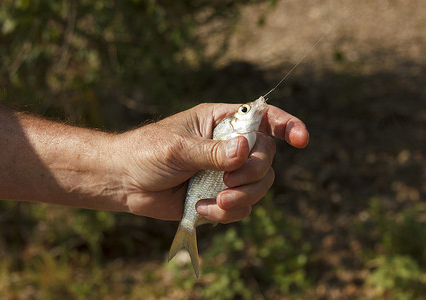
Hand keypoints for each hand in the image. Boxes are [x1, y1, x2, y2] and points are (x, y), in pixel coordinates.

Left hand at [116, 102, 308, 221]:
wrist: (125, 182)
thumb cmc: (145, 153)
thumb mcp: (176, 148)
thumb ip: (211, 152)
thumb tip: (245, 151)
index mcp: (220, 122)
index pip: (263, 118)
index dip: (287, 125)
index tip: (301, 139)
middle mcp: (229, 145)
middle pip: (267, 157)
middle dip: (252, 173)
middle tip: (228, 181)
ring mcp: (226, 172)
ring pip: (259, 185)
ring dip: (243, 197)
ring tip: (216, 203)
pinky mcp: (220, 196)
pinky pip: (242, 207)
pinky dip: (228, 212)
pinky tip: (203, 209)